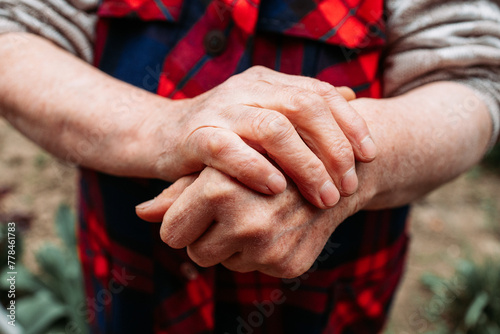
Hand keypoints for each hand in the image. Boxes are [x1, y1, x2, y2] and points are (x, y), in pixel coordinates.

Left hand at [136, 166, 363, 277]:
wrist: (328, 170)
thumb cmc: (263, 160)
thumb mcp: (219, 165)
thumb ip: (176, 192)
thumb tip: (140, 212)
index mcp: (219, 189)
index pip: (171, 233)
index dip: (182, 222)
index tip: (199, 208)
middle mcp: (243, 222)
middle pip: (196, 252)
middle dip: (207, 234)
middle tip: (233, 208)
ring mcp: (269, 247)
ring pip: (225, 263)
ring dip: (233, 244)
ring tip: (258, 212)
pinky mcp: (289, 265)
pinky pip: (254, 268)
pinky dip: (260, 252)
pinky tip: (277, 226)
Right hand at [150, 66, 375, 208]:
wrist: (160, 135)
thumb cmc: (223, 134)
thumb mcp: (264, 115)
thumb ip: (302, 106)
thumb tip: (352, 97)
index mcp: (268, 83)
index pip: (320, 93)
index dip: (350, 123)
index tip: (369, 156)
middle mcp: (247, 90)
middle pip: (303, 107)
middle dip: (334, 148)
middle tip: (347, 185)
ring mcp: (220, 110)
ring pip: (272, 129)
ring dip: (304, 165)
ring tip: (323, 196)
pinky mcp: (194, 136)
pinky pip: (228, 150)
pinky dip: (256, 169)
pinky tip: (276, 190)